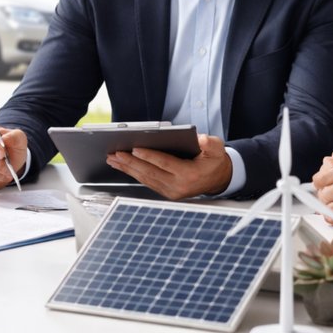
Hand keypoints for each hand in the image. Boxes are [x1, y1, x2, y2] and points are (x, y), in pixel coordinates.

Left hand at [105, 133, 231, 199]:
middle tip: (116, 154)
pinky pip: (148, 182)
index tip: (134, 149)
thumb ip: (210, 143)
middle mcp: (179, 186)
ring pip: (146, 179)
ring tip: (114, 160)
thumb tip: (202, 139)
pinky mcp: (167, 193)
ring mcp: (172, 192)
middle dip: (131, 162)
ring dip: (128, 169)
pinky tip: (124, 167)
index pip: (165, 164)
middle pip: (150, 172)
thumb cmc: (214, 161)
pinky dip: (134, 174)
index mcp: (189, 174)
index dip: (149, 156)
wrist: (219, 179)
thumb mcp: (217, 149)